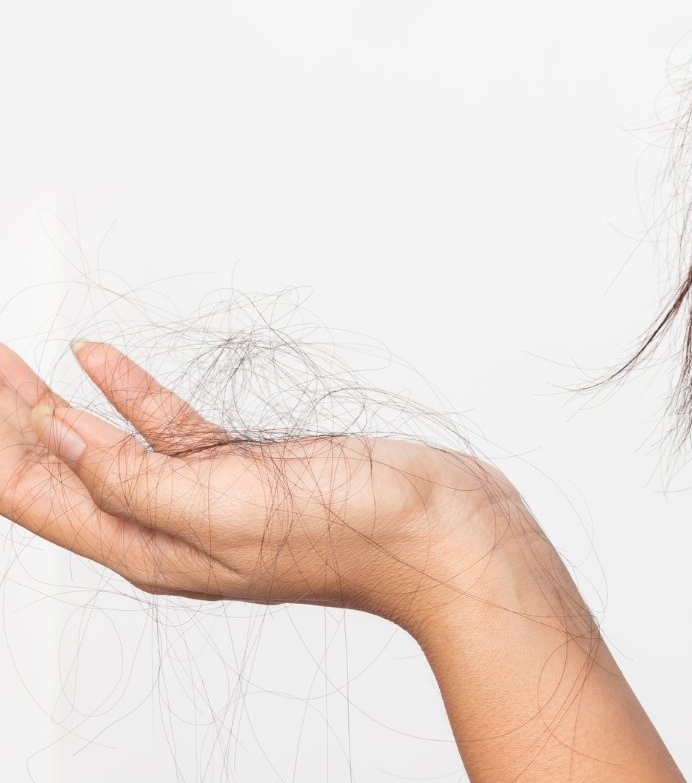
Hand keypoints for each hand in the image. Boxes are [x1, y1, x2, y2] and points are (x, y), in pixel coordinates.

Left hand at [0, 339, 524, 632]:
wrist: (433, 528)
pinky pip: (164, 425)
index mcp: (151, 547)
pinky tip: (100, 360)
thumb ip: (134, 480)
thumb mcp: (224, 511)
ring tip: (12, 361)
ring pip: (105, 439)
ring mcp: (204, 493)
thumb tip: (60, 439)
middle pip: (59, 465)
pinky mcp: (242, 465)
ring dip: (52, 399)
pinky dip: (127, 389)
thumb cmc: (349, 533)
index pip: (38, 492)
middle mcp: (166, 524)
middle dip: (10, 415)